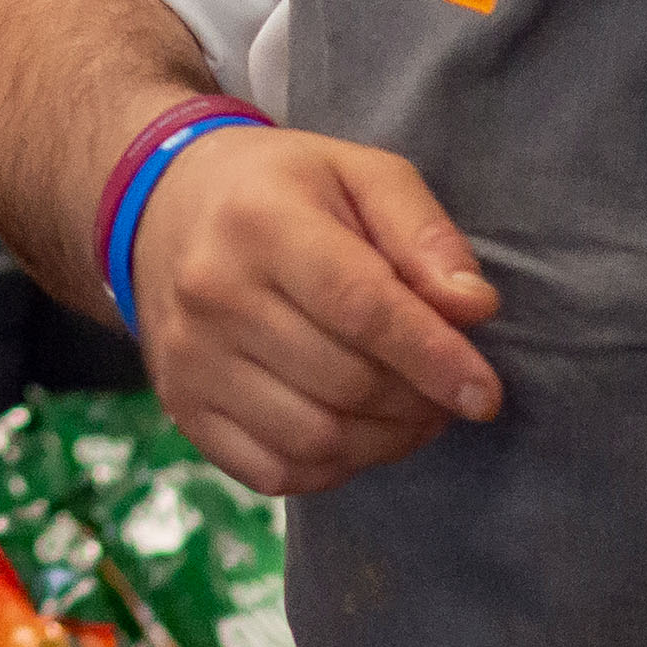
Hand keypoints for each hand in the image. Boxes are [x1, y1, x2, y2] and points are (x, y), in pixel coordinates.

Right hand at [130, 126, 499, 493]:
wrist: (163, 208)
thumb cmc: (281, 190)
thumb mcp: (359, 175)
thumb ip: (423, 232)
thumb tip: (471, 307)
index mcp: (260, 222)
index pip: (361, 308)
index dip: (433, 358)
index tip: (483, 393)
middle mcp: (213, 294)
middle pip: (347, 382)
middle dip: (419, 400)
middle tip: (446, 391)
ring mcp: (189, 357)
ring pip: (315, 438)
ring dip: (385, 441)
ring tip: (408, 413)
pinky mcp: (181, 405)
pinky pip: (275, 472)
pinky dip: (333, 467)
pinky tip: (353, 431)